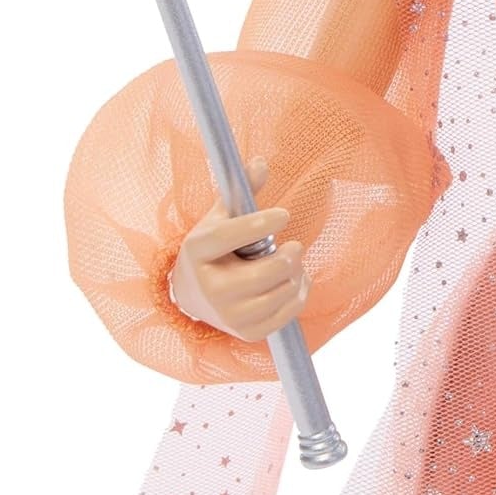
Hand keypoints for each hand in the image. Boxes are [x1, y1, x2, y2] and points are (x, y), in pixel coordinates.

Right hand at [169, 156, 310, 342]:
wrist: (195, 294)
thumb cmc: (216, 247)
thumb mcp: (221, 216)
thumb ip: (242, 189)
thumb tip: (260, 161)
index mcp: (197, 251)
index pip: (229, 237)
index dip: (260, 224)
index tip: (284, 214)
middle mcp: (209, 287)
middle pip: (267, 272)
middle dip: (290, 254)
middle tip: (292, 246)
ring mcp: (227, 315)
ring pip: (283, 291)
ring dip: (296, 272)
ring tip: (288, 263)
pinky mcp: (246, 332)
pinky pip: (289, 313)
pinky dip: (300, 293)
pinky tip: (292, 282)